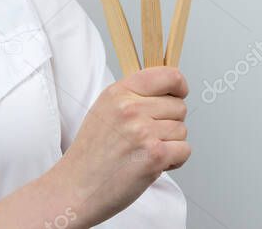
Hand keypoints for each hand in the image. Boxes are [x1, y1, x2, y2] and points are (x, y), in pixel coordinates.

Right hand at [50, 66, 190, 224]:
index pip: (168, 75)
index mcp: (118, 92)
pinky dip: (174, 161)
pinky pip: (184, 150)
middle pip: (179, 106)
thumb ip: (133, 96)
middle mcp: (130, 108)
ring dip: (170, 144)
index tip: (178, 94)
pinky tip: (151, 164)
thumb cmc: (91, 154)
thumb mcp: (104, 110)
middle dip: (170, 122)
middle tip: (147, 136)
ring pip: (182, 130)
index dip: (179, 86)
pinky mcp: (154, 155)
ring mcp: (143, 131)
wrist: (76, 187)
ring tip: (144, 152)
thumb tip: (167, 90)